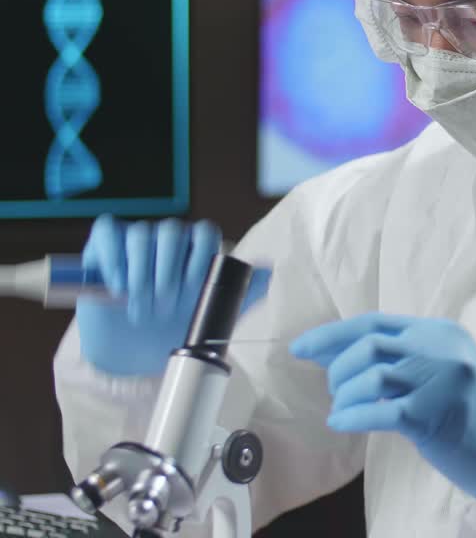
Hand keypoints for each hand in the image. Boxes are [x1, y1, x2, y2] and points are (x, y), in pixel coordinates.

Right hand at [77, 215, 266, 375]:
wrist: (135, 346)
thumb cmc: (178, 325)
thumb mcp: (215, 312)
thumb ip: (243, 290)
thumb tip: (268, 270)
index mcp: (197, 247)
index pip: (205, 233)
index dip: (200, 259)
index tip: (193, 292)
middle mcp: (167, 238)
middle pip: (171, 231)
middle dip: (168, 271)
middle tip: (164, 306)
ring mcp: (135, 239)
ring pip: (140, 234)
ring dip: (141, 272)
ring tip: (141, 306)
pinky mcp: (105, 245)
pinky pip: (108, 231)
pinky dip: (114, 257)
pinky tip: (119, 287)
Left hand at [290, 313, 475, 498]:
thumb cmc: (465, 411)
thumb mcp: (437, 369)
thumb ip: (395, 356)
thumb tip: (327, 351)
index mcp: (441, 331)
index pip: (376, 322)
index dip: (333, 334)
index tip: (300, 348)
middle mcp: (442, 349)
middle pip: (370, 345)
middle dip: (338, 368)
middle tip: (335, 391)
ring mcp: (441, 380)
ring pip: (372, 375)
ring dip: (345, 395)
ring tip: (343, 410)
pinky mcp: (435, 413)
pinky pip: (381, 411)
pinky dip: (353, 416)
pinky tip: (342, 423)